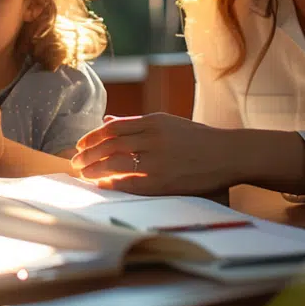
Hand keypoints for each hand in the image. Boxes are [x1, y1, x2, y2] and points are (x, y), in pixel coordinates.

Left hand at [72, 113, 233, 195]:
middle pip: (109, 145)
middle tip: (75, 162)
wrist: (229, 154)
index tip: (80, 145)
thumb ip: (136, 124)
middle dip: (88, 154)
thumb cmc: (197, 139)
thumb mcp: (167, 123)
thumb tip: (108, 120)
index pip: (112, 128)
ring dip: (95, 169)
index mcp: (154, 121)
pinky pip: (131, 183)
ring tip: (84, 174)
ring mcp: (158, 160)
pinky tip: (102, 185)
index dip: (92, 137)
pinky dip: (113, 183)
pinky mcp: (164, 180)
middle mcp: (153, 138)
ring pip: (115, 162)